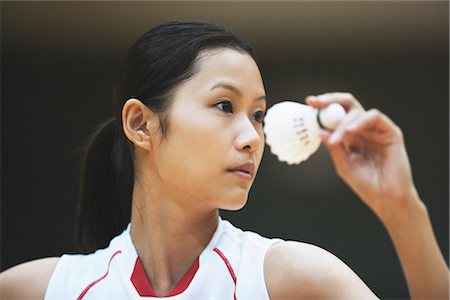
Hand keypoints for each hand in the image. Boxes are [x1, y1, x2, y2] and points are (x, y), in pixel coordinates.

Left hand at [306, 92, 419, 220]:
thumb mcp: (342, 164)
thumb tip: (318, 130)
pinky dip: (361, 120)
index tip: (309, 102)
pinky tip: (350, 130)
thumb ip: (333, 147)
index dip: (323, 107)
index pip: (336, 115)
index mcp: (350, 137)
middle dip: (330, 101)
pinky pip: (375, 117)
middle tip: (317, 103)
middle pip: (347, 106)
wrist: (385, 198)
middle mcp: (363, 130)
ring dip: (343, 121)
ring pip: (358, 111)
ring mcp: (376, 130)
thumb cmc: (365, 183)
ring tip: (337, 138)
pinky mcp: (390, 133)